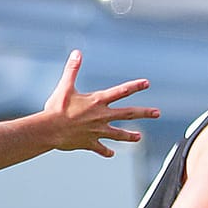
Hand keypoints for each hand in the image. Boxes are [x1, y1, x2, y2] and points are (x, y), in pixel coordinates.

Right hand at [44, 51, 159, 155]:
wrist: (49, 130)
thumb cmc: (56, 108)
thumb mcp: (65, 86)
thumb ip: (72, 69)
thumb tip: (77, 53)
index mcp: (97, 101)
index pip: (121, 91)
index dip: (135, 86)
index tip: (147, 83)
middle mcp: (102, 116)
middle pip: (128, 114)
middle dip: (144, 113)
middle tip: (157, 113)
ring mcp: (97, 131)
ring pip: (118, 134)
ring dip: (129, 136)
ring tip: (139, 137)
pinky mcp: (90, 143)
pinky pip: (101, 148)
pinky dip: (106, 151)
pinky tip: (111, 154)